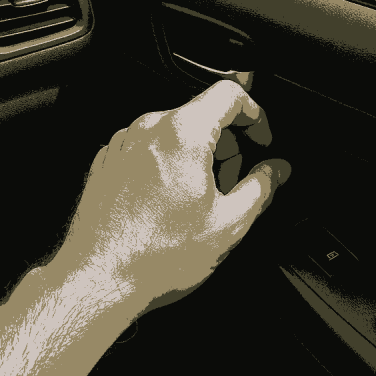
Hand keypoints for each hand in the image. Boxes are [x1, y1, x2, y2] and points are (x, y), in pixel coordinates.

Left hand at [54, 81, 290, 315]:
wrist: (98, 281)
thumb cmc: (154, 257)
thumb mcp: (228, 224)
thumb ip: (261, 187)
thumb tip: (277, 170)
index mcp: (183, 134)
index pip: (229, 94)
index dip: (255, 114)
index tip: (261, 140)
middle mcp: (150, 129)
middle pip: (202, 114)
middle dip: (227, 143)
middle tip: (234, 182)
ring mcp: (124, 143)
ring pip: (175, 132)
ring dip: (197, 155)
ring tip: (200, 201)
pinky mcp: (108, 161)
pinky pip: (148, 147)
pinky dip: (167, 164)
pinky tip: (170, 203)